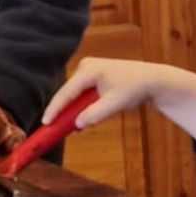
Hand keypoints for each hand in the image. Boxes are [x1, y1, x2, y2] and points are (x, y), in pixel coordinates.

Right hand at [43, 59, 166, 130]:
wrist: (150, 79)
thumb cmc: (134, 88)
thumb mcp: (115, 104)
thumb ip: (95, 114)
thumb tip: (77, 124)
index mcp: (89, 70)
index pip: (66, 92)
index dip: (54, 109)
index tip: (45, 123)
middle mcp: (85, 66)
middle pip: (67, 93)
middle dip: (61, 111)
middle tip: (51, 130)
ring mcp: (88, 69)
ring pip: (73, 94)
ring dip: (72, 110)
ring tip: (64, 126)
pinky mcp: (92, 75)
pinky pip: (80, 93)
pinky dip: (80, 105)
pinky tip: (80, 118)